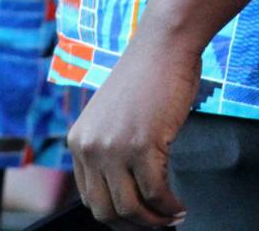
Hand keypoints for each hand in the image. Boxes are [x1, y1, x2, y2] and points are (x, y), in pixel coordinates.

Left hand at [68, 32, 199, 229]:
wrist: (163, 46)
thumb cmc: (146, 78)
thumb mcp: (112, 118)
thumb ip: (109, 149)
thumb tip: (125, 190)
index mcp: (78, 141)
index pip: (90, 198)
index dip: (116, 216)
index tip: (137, 219)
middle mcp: (89, 146)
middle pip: (106, 211)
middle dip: (134, 225)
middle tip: (157, 225)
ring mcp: (113, 147)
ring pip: (131, 209)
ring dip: (156, 221)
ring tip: (172, 217)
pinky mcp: (141, 146)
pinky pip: (156, 194)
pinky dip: (170, 207)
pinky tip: (180, 206)